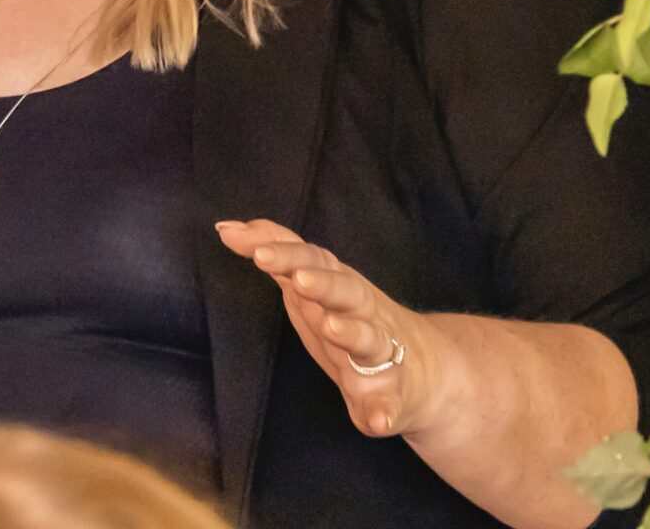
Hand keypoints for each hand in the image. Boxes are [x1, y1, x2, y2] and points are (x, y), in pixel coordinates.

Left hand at [215, 219, 464, 440]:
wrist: (423, 371)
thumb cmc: (353, 322)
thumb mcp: (315, 286)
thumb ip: (278, 257)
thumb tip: (227, 228)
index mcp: (341, 289)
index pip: (314, 262)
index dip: (286, 253)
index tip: (254, 249)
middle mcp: (363, 314)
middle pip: (347, 292)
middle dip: (325, 284)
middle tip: (299, 280)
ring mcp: (381, 355)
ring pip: (369, 339)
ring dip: (352, 333)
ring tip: (331, 327)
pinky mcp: (391, 395)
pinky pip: (389, 403)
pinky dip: (385, 410)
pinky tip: (380, 421)